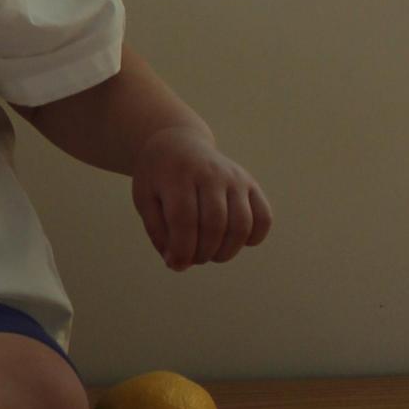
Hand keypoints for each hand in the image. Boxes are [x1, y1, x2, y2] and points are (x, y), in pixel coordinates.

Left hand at [131, 127, 272, 270]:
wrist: (178, 144)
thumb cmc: (158, 177)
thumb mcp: (144, 199)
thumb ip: (157, 231)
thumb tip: (178, 263)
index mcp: (178, 175)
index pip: (184, 219)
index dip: (182, 249)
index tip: (176, 265)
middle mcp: (210, 174)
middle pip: (214, 224)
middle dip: (202, 253)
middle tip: (193, 258)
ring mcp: (235, 178)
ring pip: (241, 224)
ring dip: (227, 251)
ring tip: (211, 253)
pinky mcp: (250, 184)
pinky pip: (264, 217)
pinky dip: (253, 238)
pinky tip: (234, 241)